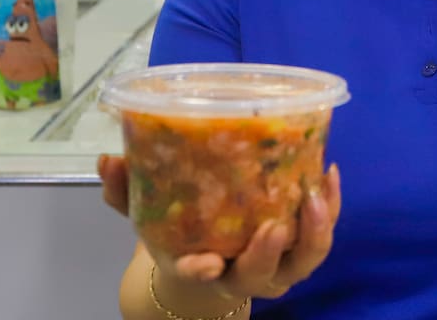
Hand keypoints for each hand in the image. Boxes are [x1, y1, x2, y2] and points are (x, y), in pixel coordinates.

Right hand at [98, 155, 341, 299]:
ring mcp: (279, 263)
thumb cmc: (180, 232)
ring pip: (305, 257)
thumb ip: (125, 191)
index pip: (202, 276)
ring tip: (316, 188)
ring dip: (316, 228)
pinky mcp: (302, 243)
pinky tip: (327, 172)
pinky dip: (330, 206)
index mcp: (203, 269)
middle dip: (269, 253)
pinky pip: (322, 230)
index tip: (208, 263)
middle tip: (274, 224)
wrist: (210, 257)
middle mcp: (246, 274)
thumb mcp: (147, 214)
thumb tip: (105, 159)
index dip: (202, 272)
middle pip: (265, 274)